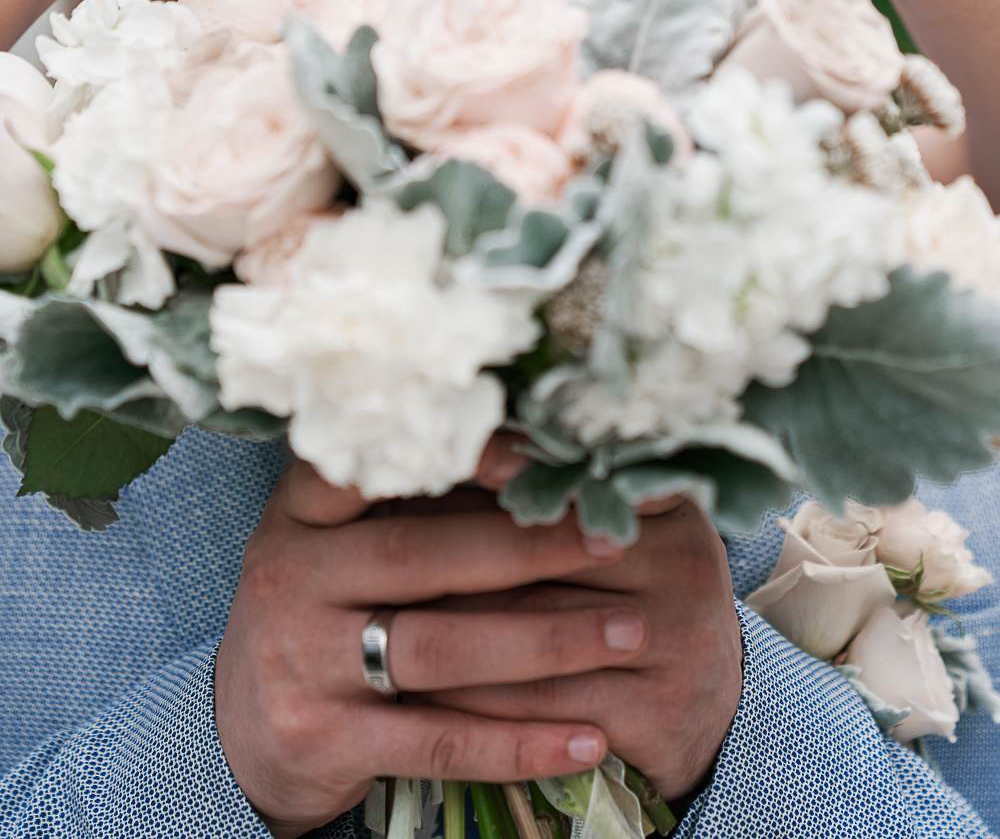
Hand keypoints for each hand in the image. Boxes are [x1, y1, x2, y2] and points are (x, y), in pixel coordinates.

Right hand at [216, 461, 651, 838]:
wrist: (245, 732)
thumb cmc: (326, 609)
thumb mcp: (339, 542)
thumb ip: (411, 500)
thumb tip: (536, 450)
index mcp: (302, 512)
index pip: (373, 465)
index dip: (457, 454)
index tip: (540, 452)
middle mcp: (290, 574)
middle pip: (422, 553)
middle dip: (531, 544)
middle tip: (615, 536)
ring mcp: (301, 660)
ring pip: (439, 648)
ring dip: (546, 642)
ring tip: (629, 631)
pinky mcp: (323, 739)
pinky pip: (437, 744)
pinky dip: (519, 744)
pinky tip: (589, 739)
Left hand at [407, 436, 743, 805]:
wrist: (705, 712)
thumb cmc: (631, 603)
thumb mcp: (612, 541)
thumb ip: (545, 499)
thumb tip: (438, 441)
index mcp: (668, 505)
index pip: (575, 480)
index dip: (504, 472)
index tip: (431, 465)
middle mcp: (686, 563)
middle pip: (545, 555)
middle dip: (448, 555)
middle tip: (367, 548)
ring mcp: (680, 642)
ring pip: (535, 632)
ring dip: (445, 630)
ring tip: (373, 617)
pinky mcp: (660, 716)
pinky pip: (544, 707)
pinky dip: (474, 704)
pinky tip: (416, 693)